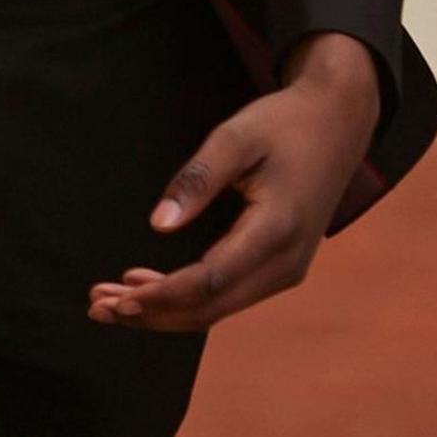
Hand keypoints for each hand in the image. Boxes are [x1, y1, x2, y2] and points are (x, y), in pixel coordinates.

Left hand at [86, 30, 378, 332]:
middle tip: (97, 307)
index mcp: (276, 229)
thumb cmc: (285, 123)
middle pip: (209, 308)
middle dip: (151, 313)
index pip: (209, 280)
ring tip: (110, 302)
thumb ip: (197, 179)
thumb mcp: (238, 136)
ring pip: (216, 309)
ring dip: (163, 310)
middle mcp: (286, 263)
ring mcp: (287, 271)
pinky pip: (227, 296)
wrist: (339, 123)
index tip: (116, 297)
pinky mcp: (280, 268)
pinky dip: (185, 298)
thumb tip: (158, 224)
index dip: (160, 294)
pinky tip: (147, 287)